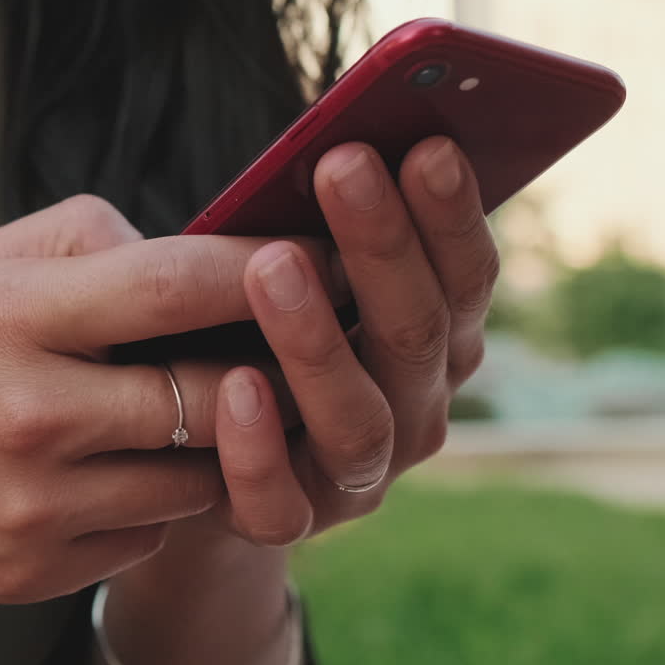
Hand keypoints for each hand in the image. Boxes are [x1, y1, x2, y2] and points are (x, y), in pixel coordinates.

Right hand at [0, 197, 338, 603]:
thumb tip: (204, 261)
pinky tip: (126, 465)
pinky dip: (159, 498)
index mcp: (13, 317)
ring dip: (222, 442)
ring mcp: (31, 508)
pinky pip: (151, 534)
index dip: (264, 268)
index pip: (172, 286)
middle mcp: (27, 416)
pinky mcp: (33, 572)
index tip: (329, 258)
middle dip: (277, 370)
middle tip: (312, 347)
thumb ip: (97, 244)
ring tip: (209, 402)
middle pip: (215, 396)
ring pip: (199, 477)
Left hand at [204, 137, 497, 544]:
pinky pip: (281, 501)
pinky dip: (260, 446)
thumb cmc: (248, 327)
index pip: (465, 277)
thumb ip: (314, 226)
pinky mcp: (293, 521)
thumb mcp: (290, 268)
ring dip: (318, 339)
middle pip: (418, 334)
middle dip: (382, 246)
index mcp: (434, 338)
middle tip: (343, 167)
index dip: (452, 215)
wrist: (198, 454)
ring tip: (271, 264)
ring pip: (360, 418)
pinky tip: (235, 386)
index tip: (428, 144)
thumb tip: (327, 143)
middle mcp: (414, 406)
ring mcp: (358, 473)